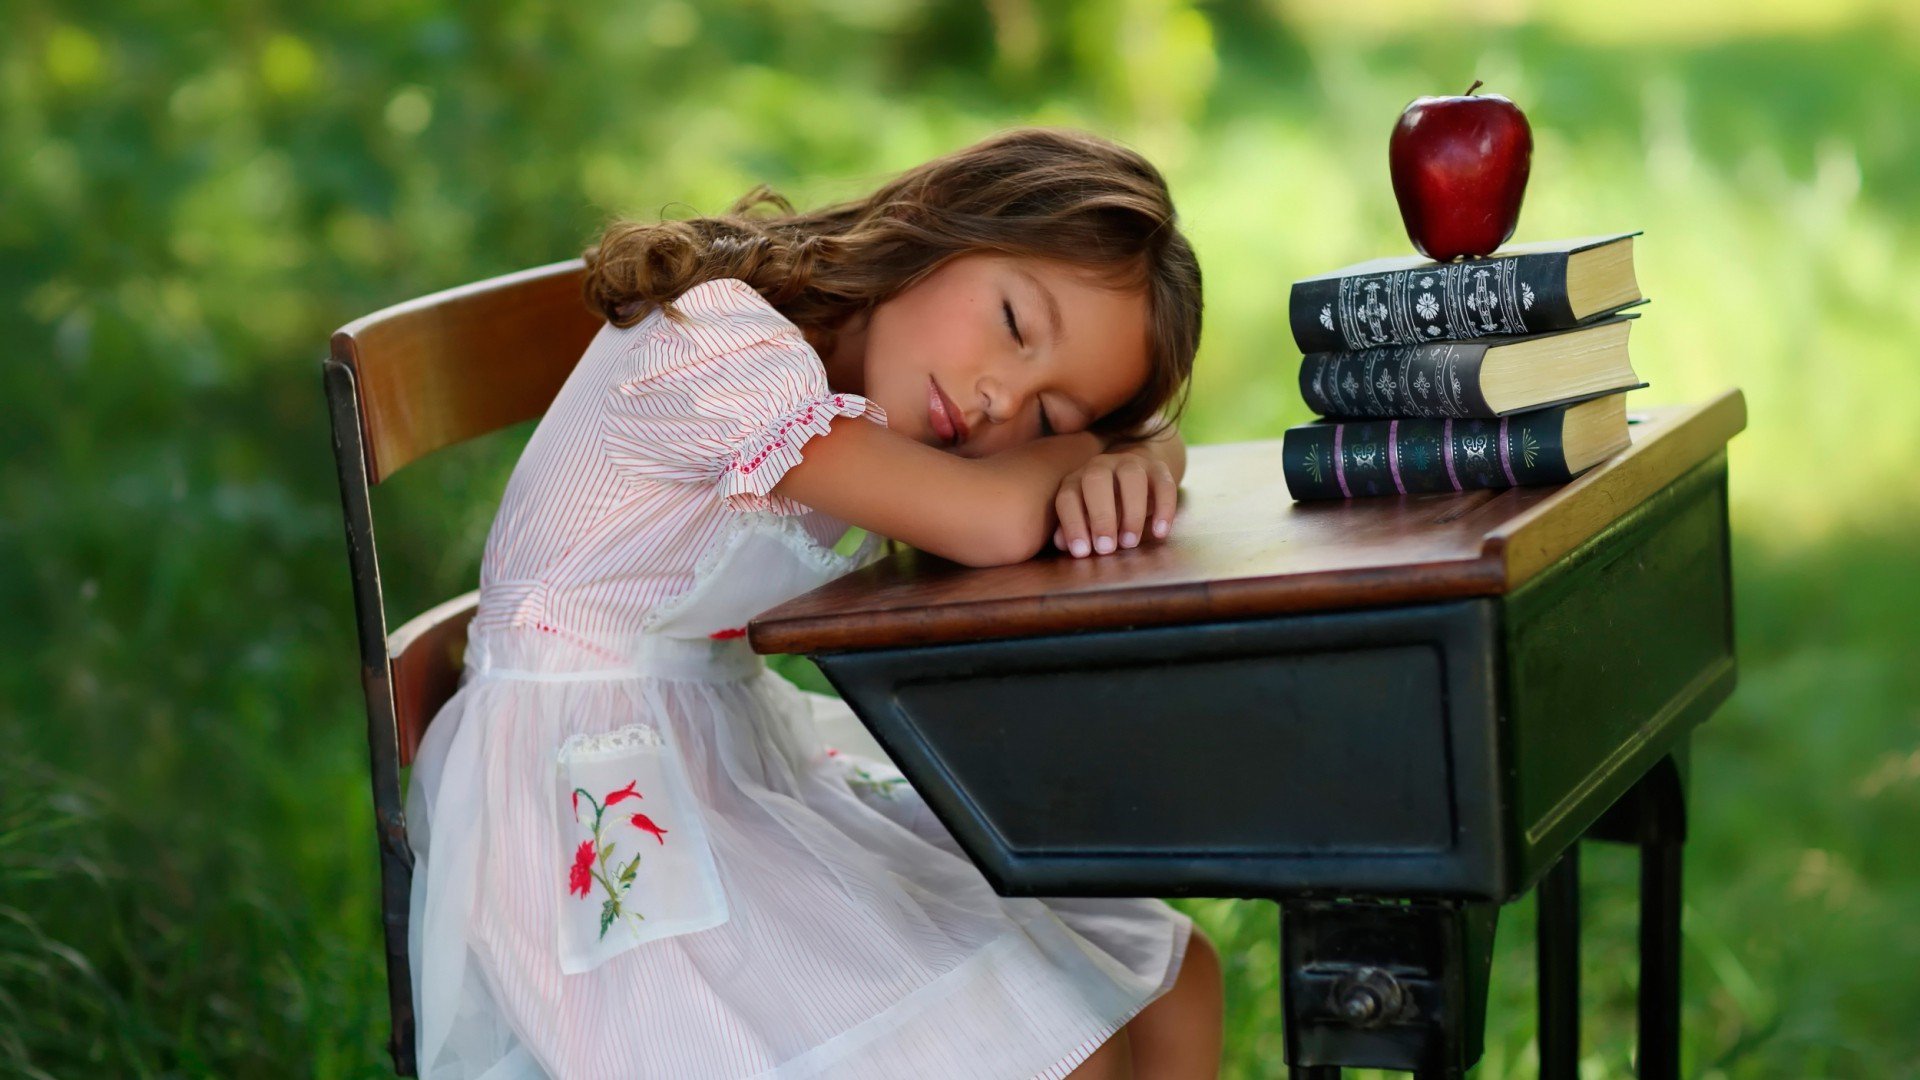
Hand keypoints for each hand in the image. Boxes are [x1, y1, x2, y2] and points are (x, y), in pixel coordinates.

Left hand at [1051, 449, 1177, 557]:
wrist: (1137, 478)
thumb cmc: (1104, 506)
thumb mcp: (1086, 517)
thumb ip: (1074, 529)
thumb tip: (1062, 544)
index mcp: (1077, 479)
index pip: (1068, 497)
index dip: (1072, 524)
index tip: (1082, 552)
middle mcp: (1101, 466)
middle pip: (1096, 480)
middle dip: (1101, 516)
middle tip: (1106, 549)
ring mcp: (1130, 463)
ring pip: (1131, 478)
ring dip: (1131, 512)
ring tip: (1130, 543)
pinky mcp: (1158, 469)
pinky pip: (1164, 484)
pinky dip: (1164, 509)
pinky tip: (1159, 532)